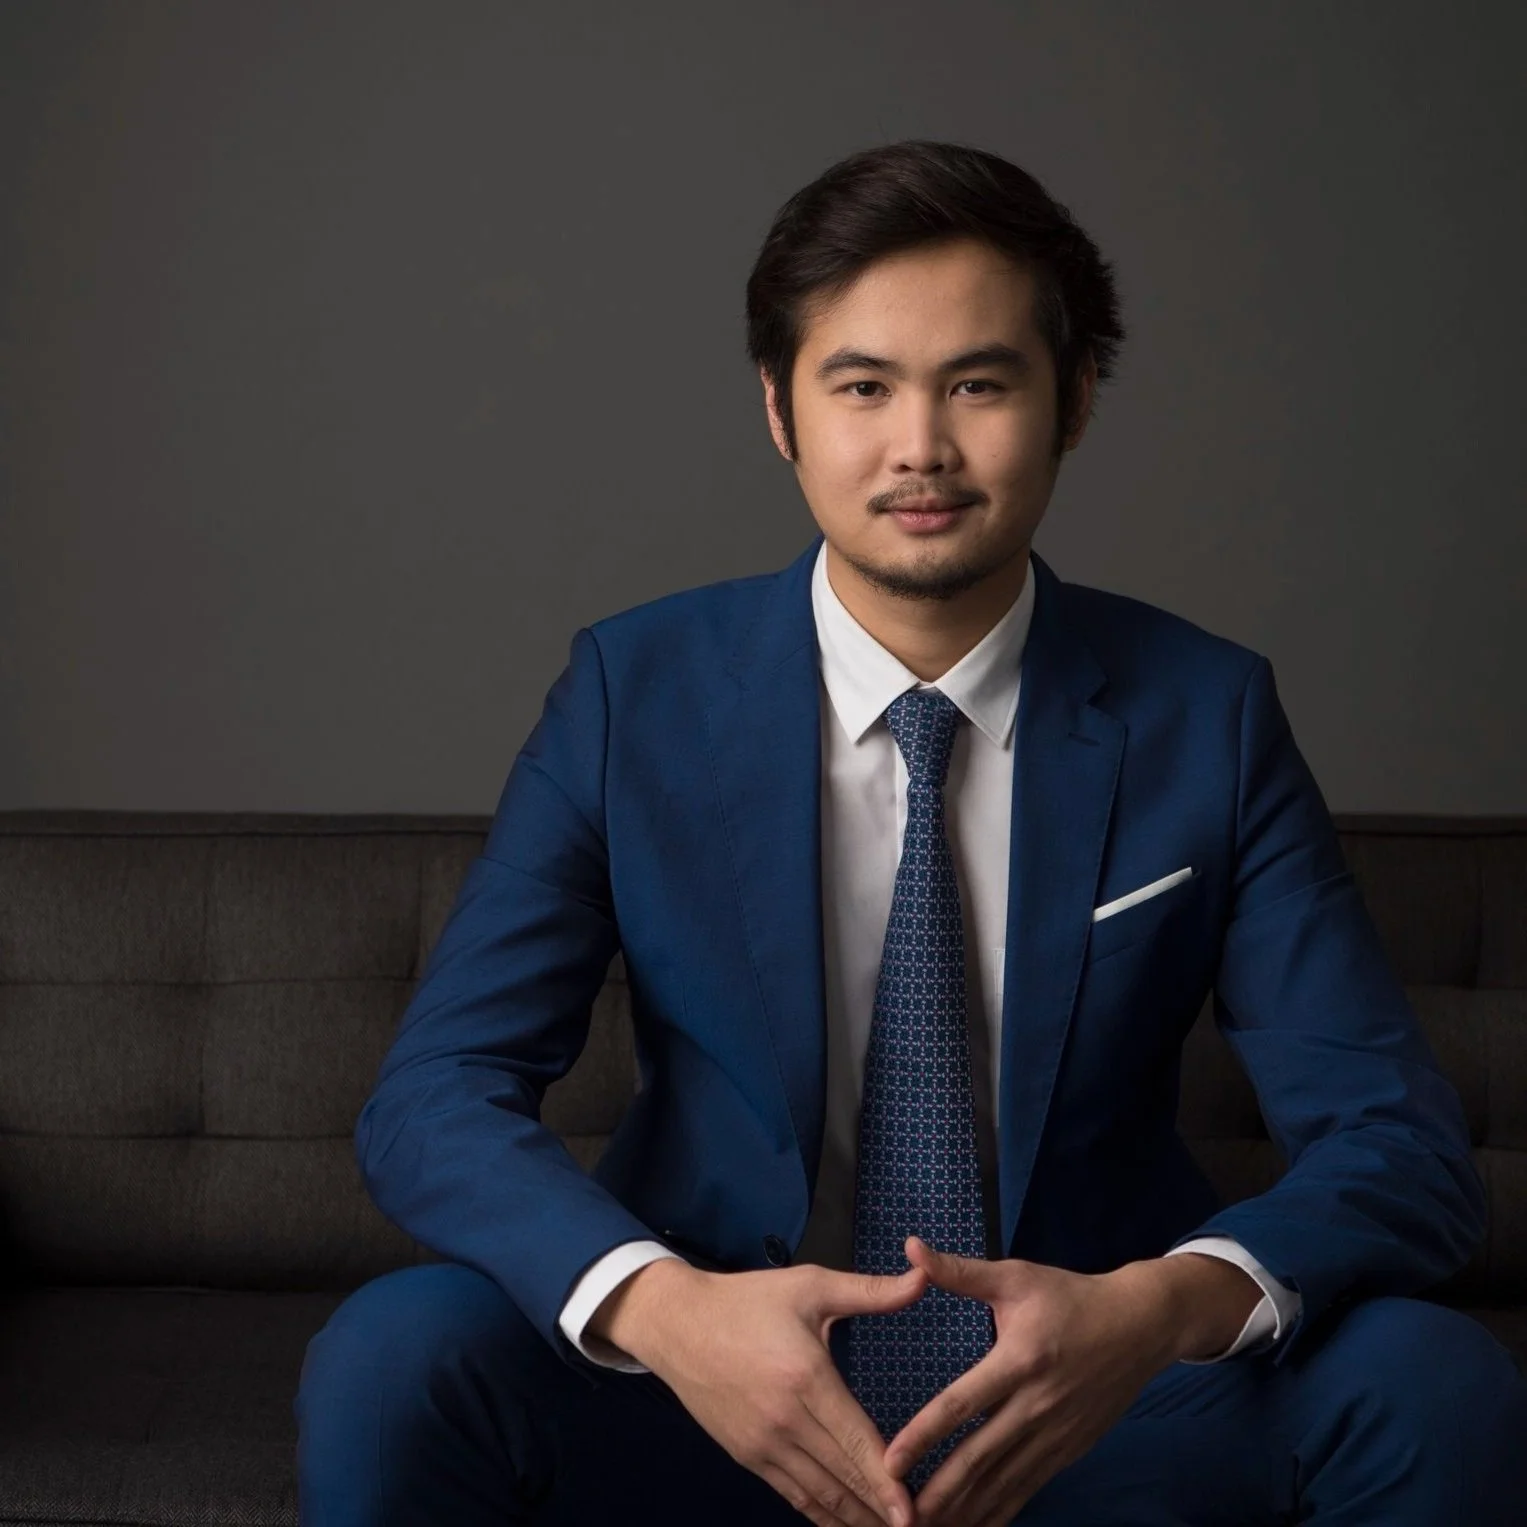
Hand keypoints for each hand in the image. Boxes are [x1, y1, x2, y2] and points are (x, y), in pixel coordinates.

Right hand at [589, 1256, 928, 1526]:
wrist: (677, 1323)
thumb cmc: (747, 1301)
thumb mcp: (810, 1286)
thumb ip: (870, 1291)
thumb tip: (922, 1277)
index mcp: (806, 1378)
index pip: (856, 1441)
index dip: (887, 1482)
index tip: (912, 1513)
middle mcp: (785, 1420)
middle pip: (842, 1477)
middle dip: (879, 1509)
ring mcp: (763, 1443)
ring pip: (818, 1495)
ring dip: (853, 1519)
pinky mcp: (747, 1455)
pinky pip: (792, 1494)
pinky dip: (821, 1514)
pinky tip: (844, 1523)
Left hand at [883, 1238, 1248, 1525]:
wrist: (1141, 1326)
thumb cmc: (1071, 1297)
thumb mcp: (1016, 1276)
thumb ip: (960, 1271)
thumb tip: (911, 1247)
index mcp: (1019, 1361)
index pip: (961, 1406)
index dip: (923, 1436)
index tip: (890, 1461)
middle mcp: (1036, 1405)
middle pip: (980, 1459)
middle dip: (939, 1493)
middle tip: (901, 1515)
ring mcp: (1055, 1434)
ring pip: (1003, 1483)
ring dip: (965, 1510)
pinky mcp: (1069, 1450)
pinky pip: (1028, 1488)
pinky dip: (1000, 1510)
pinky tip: (975, 1526)